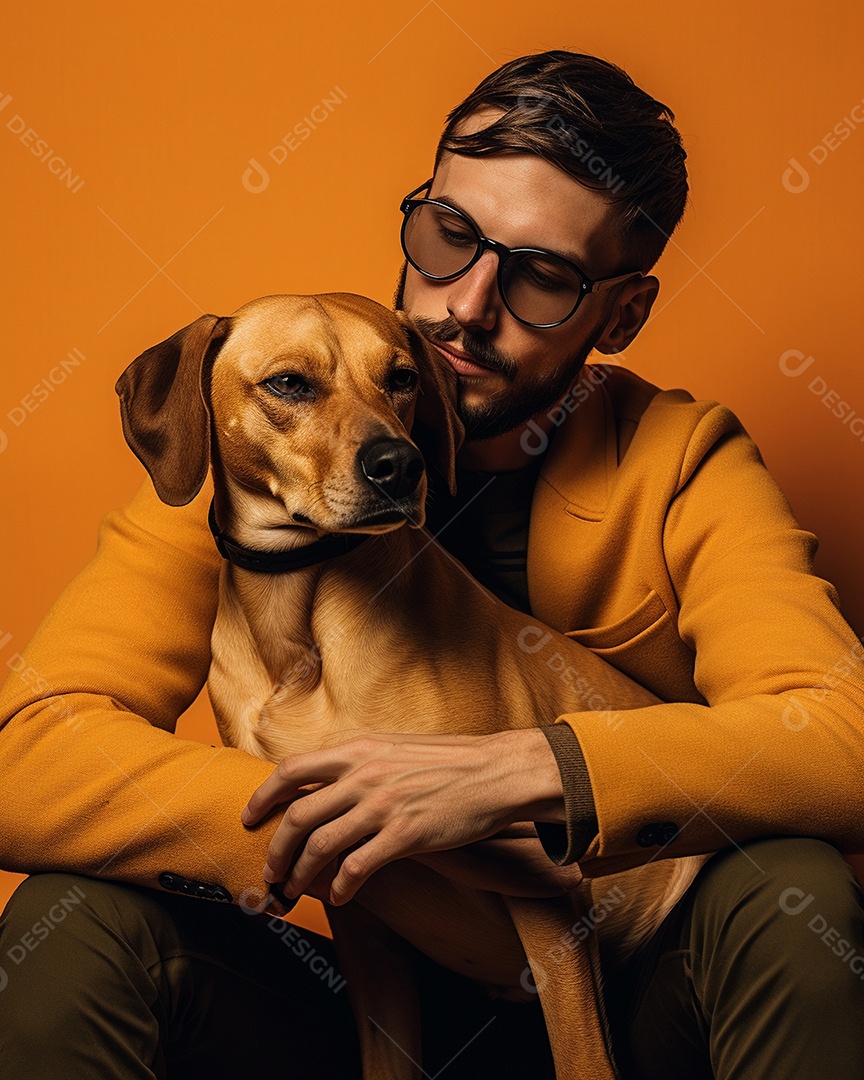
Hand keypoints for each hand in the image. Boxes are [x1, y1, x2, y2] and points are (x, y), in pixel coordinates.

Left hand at [241, 728, 565, 904]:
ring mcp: (383, 805)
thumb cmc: (447, 761)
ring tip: (294, 889)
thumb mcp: (393, 748)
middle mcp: (364, 774)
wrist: (495, 771)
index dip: (262, 796)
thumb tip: (323, 788)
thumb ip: (358, 764)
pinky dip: (339, 888)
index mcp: (358, 748)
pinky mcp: (405, 834)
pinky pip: (357, 868)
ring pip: (320, 845)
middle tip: (270, 868)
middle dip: (275, 848)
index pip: (291, 770)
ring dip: (299, 874)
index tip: (250, 817)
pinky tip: (339, 896)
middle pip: (297, 815)